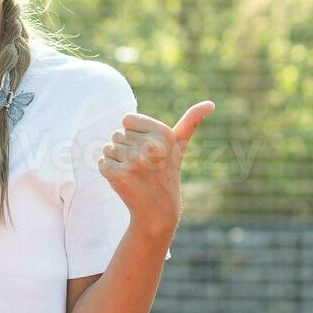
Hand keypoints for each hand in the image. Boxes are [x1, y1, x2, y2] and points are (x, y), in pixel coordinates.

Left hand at [98, 101, 214, 236]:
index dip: (133, 134)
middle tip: (142, 165)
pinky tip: (125, 180)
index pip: (127, 119)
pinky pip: (101, 162)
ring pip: (108, 147)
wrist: (158, 208)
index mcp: (163, 133)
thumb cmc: (166, 171)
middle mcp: (150, 146)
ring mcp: (134, 161)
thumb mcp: (179, 145)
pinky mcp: (119, 175)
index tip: (148, 149)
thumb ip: (191, 122)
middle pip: (116, 134)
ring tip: (134, 172)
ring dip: (116, 160)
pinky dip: (108, 171)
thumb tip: (210, 103)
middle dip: (125, 148)